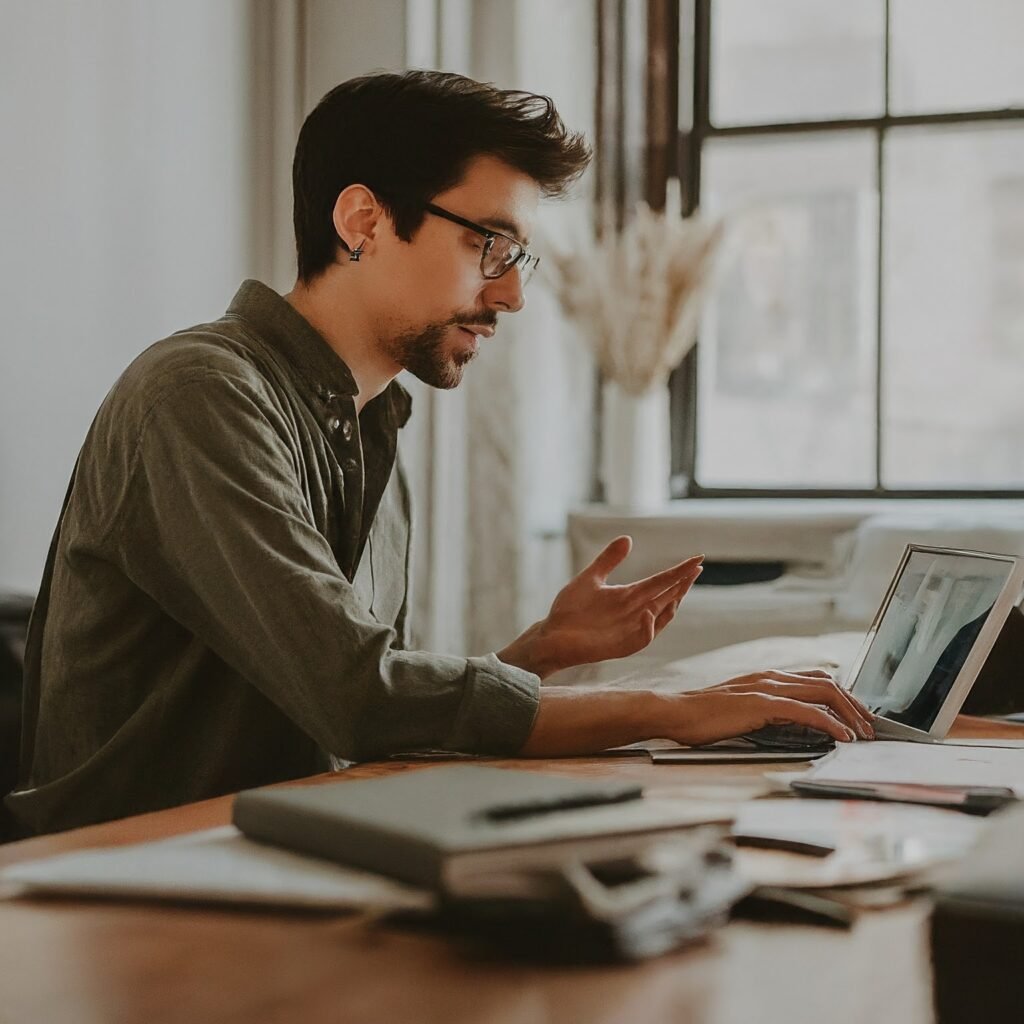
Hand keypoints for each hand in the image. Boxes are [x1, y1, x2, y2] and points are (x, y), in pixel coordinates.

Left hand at [498, 536, 702, 677]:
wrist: (551, 635)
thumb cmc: (570, 610)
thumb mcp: (590, 578)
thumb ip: (608, 560)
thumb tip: (628, 538)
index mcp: (630, 596)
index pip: (660, 581)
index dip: (679, 571)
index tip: (697, 559)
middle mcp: (635, 613)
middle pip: (666, 597)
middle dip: (682, 584)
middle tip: (696, 570)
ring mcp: (629, 630)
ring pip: (660, 618)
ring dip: (671, 604)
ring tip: (680, 587)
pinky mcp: (620, 646)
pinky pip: (642, 639)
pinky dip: (647, 626)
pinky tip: (648, 611)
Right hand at [518, 671, 874, 756]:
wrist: (672, 713)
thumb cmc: (700, 718)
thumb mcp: (738, 711)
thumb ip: (763, 712)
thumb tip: (791, 726)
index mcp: (766, 677)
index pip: (816, 680)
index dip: (843, 697)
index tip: (858, 717)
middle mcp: (770, 677)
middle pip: (827, 682)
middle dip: (855, 705)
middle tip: (870, 728)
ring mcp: (766, 688)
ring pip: (823, 692)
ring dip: (849, 713)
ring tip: (863, 734)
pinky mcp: (761, 704)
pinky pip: (806, 712)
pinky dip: (829, 723)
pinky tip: (841, 737)